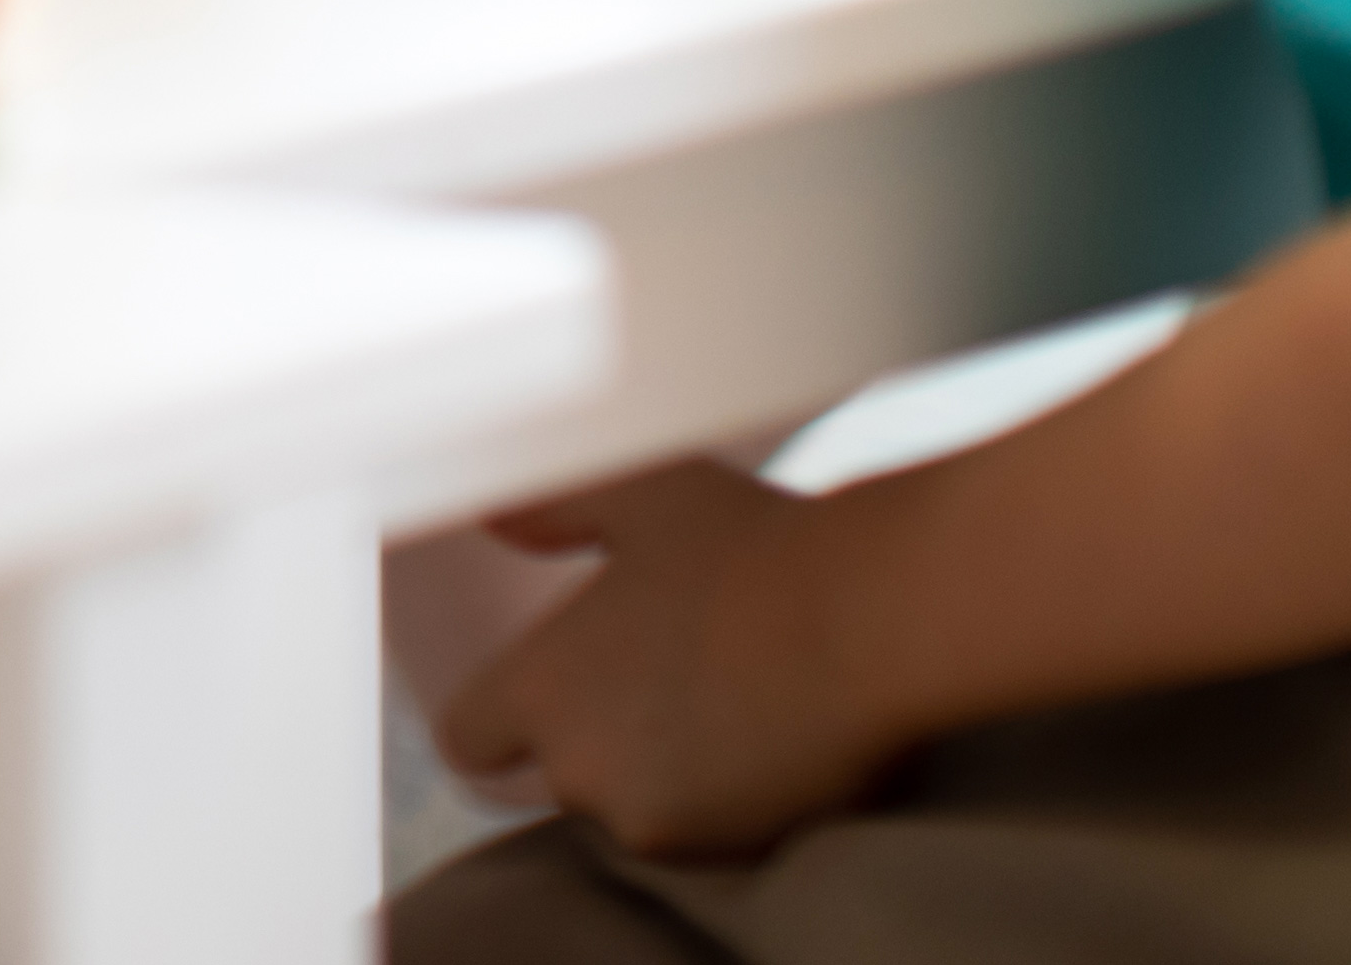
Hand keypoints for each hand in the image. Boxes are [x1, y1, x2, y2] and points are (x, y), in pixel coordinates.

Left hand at [444, 458, 913, 861]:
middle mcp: (585, 772)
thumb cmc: (757, 549)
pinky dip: (728, 802)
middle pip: (562, 774)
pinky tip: (769, 738)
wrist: (882, 622)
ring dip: (664, 773)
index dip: (498, 718)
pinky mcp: (737, 854)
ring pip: (638, 808)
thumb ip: (549, 509)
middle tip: (660, 675)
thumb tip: (491, 517)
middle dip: (597, 738)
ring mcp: (661, 823)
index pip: (468, 740)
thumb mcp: (637, 496)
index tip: (535, 696)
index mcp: (542, 691)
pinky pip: (709, 834)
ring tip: (727, 696)